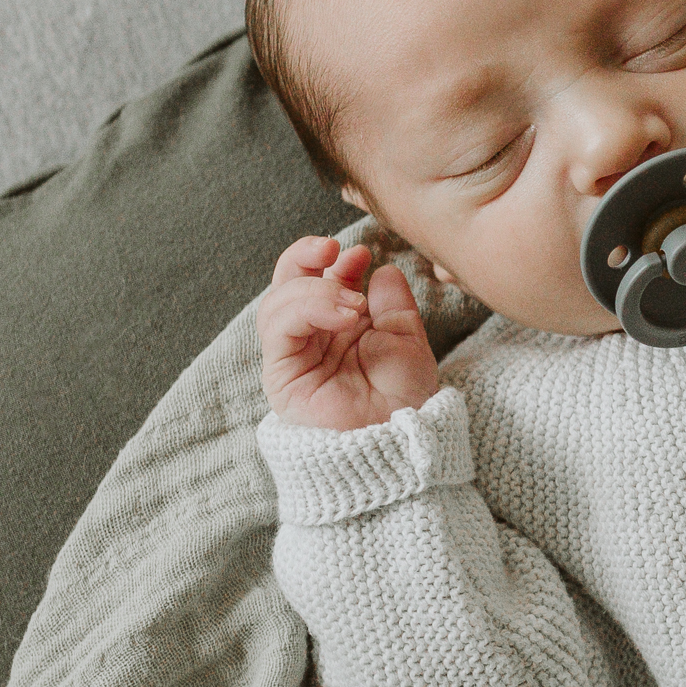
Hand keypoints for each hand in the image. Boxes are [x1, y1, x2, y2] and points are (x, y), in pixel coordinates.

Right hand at [260, 236, 441, 429]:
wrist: (399, 439)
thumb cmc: (404, 398)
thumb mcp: (407, 340)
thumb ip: (393, 303)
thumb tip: (381, 268)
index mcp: (338, 326)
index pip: (319, 280)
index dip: (334, 260)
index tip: (360, 253)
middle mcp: (312, 337)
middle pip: (286, 283)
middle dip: (303, 256)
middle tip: (331, 247)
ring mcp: (294, 355)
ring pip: (278, 302)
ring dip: (314, 289)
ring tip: (353, 303)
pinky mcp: (281, 376)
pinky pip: (279, 329)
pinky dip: (307, 309)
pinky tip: (343, 313)